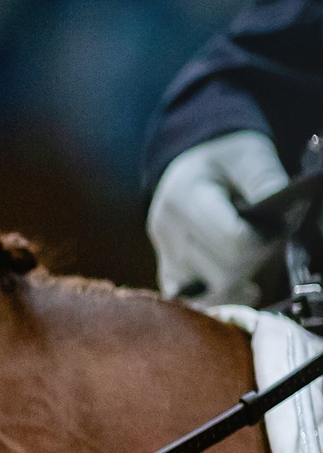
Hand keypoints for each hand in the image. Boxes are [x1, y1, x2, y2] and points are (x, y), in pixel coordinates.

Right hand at [149, 131, 289, 304]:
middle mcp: (168, 226)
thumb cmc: (227, 159)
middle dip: (258, 260)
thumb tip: (289, 210)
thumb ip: (268, 180)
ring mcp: (164, 250)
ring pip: (212, 287)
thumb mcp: (251, 156)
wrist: (192, 162)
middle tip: (271, 241)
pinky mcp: (166, 265)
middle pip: (224, 269)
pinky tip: (235, 281)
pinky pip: (190, 296)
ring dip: (242, 277)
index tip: (278, 229)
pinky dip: (216, 293)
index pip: (232, 240)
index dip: (265, 241)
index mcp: (186, 195)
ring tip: (253, 255)